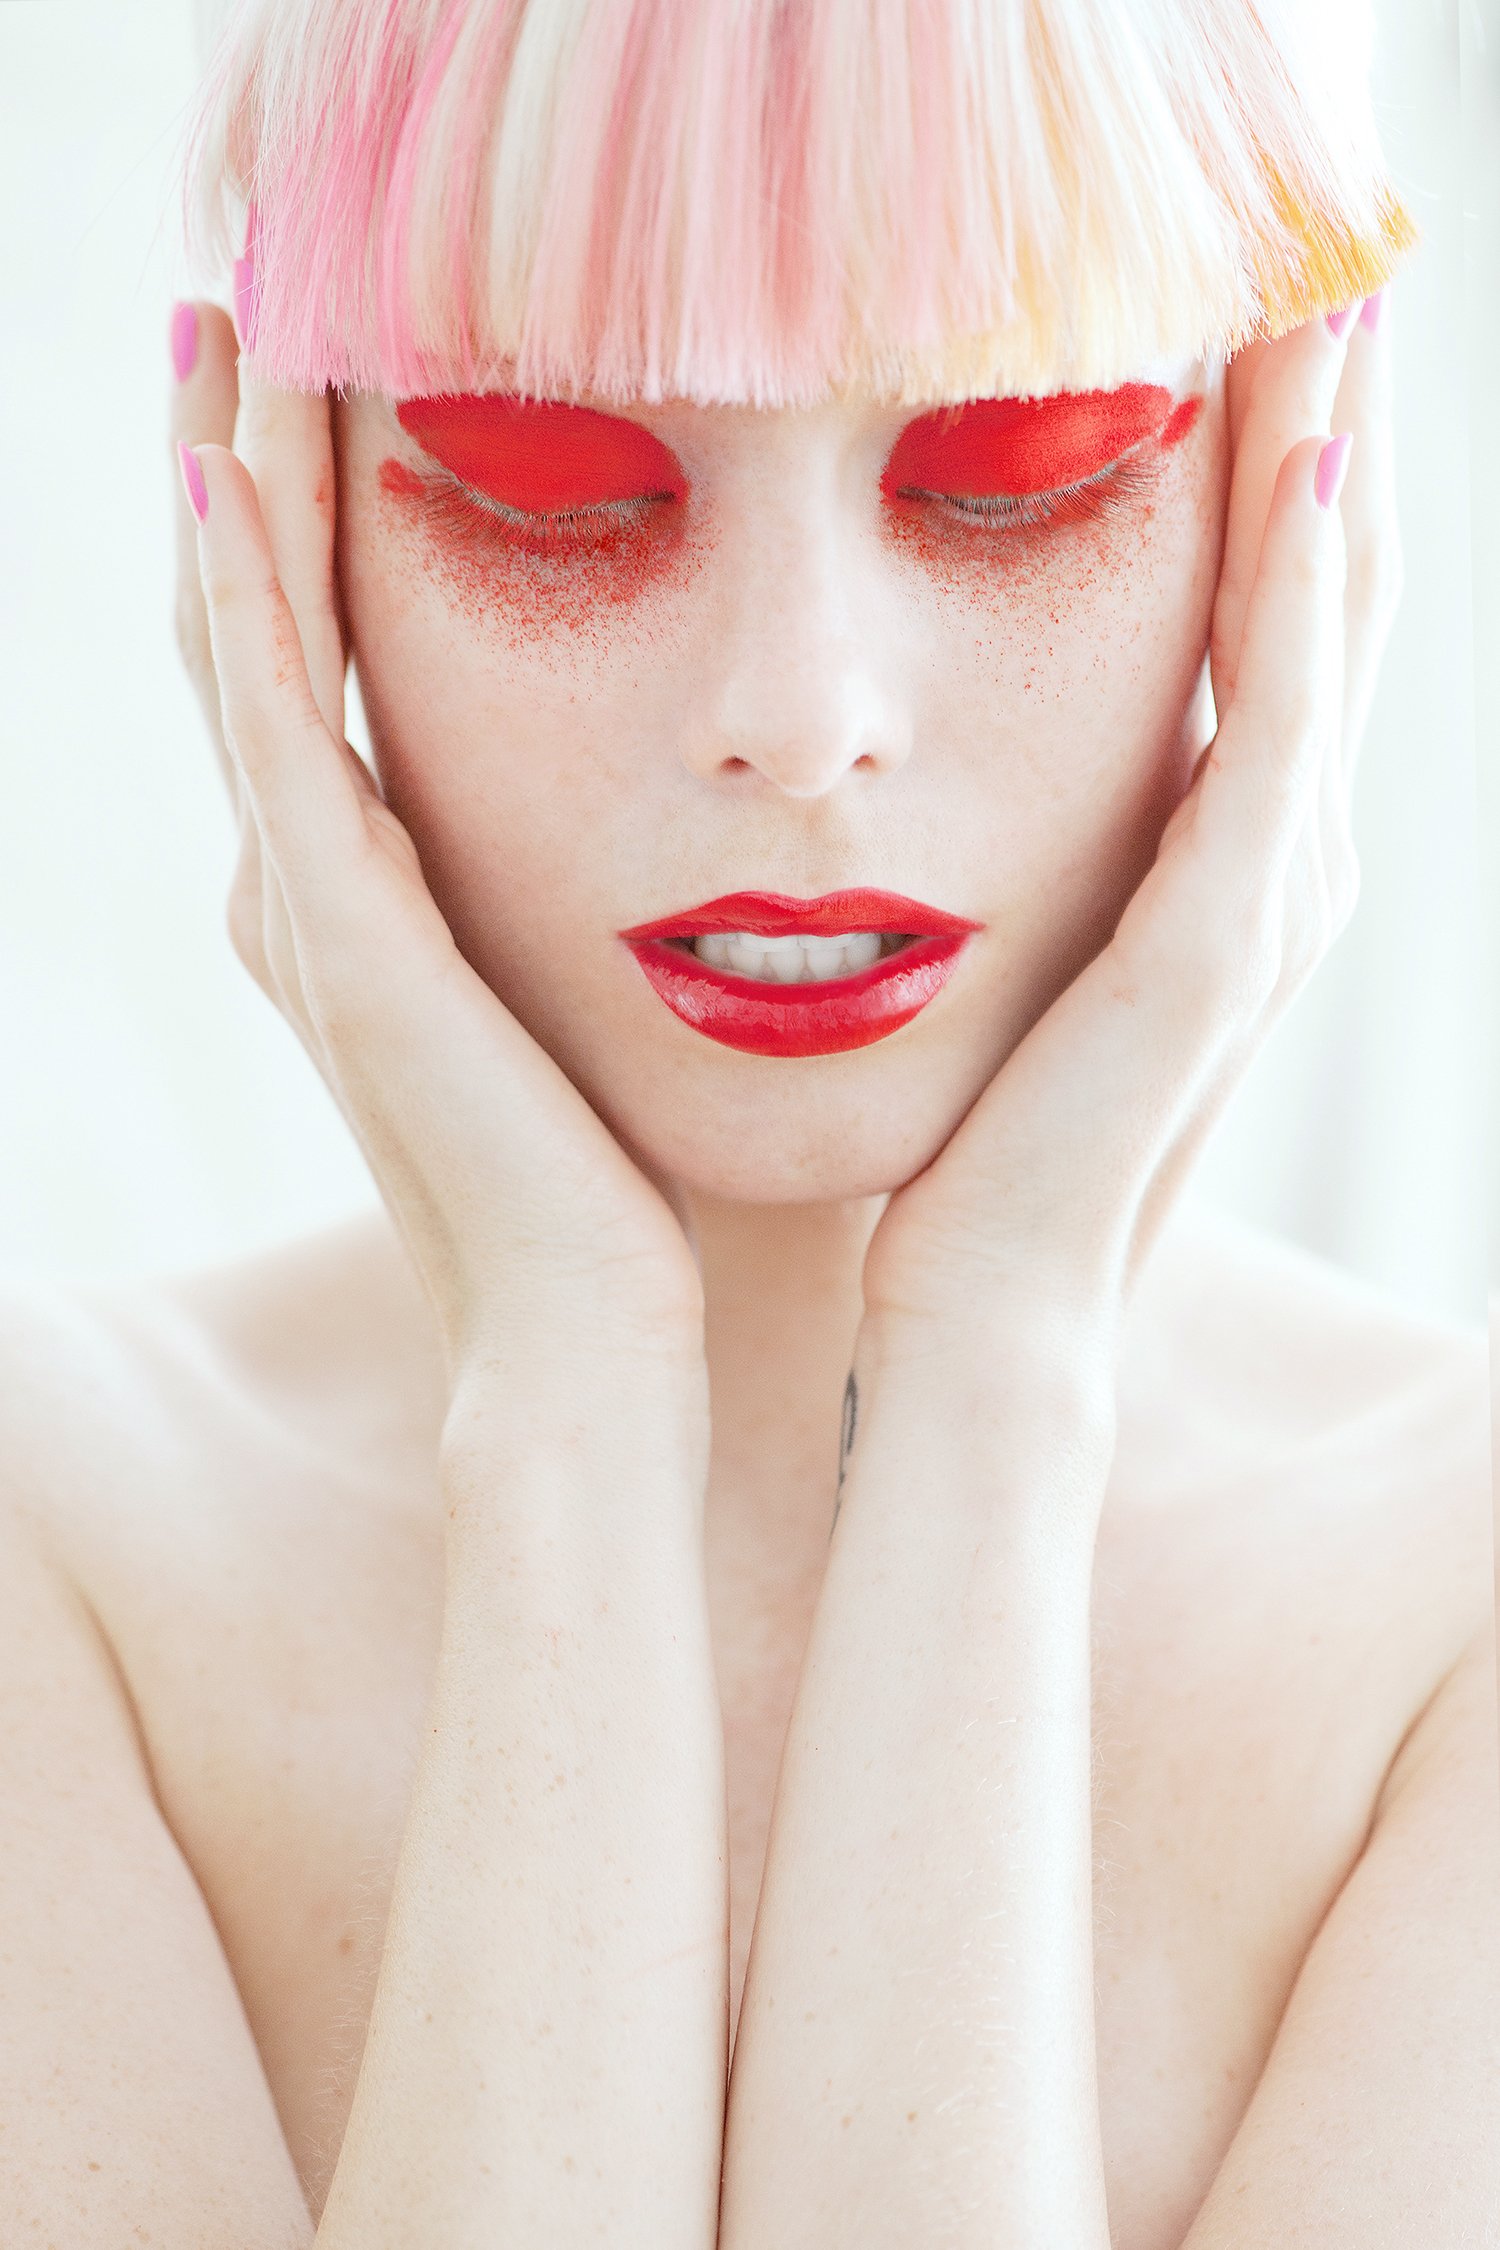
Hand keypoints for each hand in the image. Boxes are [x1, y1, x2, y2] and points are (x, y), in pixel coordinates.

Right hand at [169, 309, 706, 1392]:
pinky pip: (275, 734)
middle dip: (246, 473)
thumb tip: (668, 829)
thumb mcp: (591, 1007)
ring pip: (244, 655)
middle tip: (246, 309)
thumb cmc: (621, 1184)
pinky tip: (232, 476)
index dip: (302, 531)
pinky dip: (243, 605)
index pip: (319, 671)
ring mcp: (314, 912)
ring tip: (229, 330)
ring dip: (230, 489)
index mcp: (375, 899)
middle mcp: (316, 890)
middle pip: (257, 637)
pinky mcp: (342, 938)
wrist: (598, 1335)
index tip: (328, 388)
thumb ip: (580, 911)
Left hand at [859, 304, 1400, 1365]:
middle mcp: (1284, 853)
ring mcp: (1276, 889)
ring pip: (1329, 618)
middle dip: (1328, 413)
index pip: (1271, 611)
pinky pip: (1279, 710)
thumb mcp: (1023, 956)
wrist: (979, 1315)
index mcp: (1227, 851)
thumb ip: (1046, 848)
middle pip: (1329, 584)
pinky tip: (1298, 444)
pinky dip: (1297, 576)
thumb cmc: (976, 1144)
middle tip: (1325, 240)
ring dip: (1336, 446)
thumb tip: (967, 744)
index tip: (1250, 308)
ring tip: (1333, 280)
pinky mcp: (1232, 929)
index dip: (1278, 457)